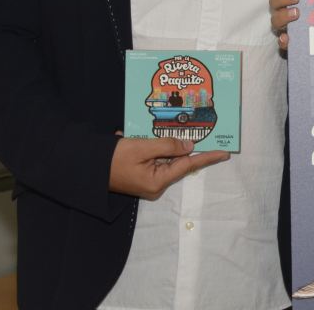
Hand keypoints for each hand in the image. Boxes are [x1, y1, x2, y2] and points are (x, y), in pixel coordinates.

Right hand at [109, 135, 228, 199]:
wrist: (87, 166)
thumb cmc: (113, 158)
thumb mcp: (142, 148)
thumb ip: (168, 146)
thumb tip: (190, 145)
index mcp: (158, 182)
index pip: (189, 165)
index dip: (208, 157)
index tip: (225, 153)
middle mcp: (156, 185)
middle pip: (179, 162)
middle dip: (186, 145)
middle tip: (200, 128)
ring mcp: (149, 181)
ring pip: (168, 159)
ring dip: (169, 145)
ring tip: (175, 129)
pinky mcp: (142, 175)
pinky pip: (157, 160)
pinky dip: (158, 148)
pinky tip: (153, 137)